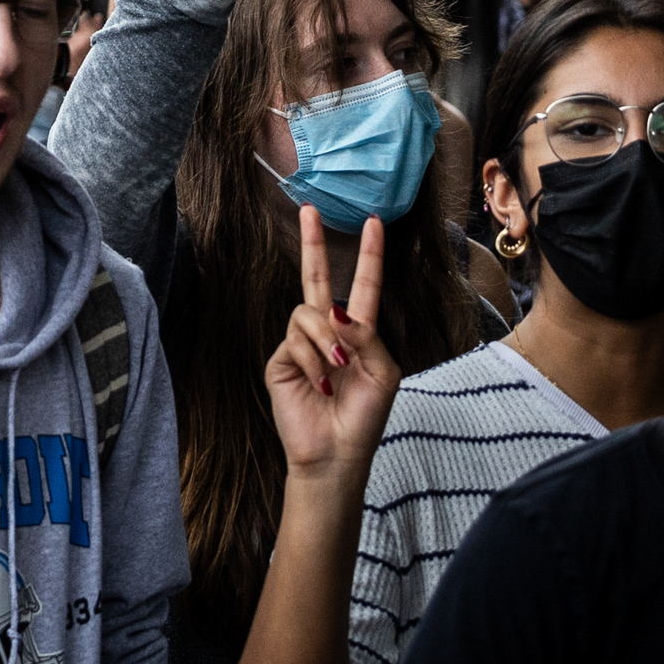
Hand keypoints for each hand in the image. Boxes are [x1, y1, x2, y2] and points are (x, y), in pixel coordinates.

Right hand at [264, 207, 399, 476]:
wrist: (336, 453)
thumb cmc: (365, 417)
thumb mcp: (382, 373)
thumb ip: (365, 336)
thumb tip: (334, 310)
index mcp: (358, 333)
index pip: (363, 285)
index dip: (368, 255)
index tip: (372, 223)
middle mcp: (328, 332)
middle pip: (316, 278)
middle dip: (313, 243)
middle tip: (308, 209)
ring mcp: (301, 344)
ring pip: (308, 313)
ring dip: (327, 340)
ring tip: (336, 370)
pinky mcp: (281, 359)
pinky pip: (295, 341)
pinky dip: (313, 361)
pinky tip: (320, 385)